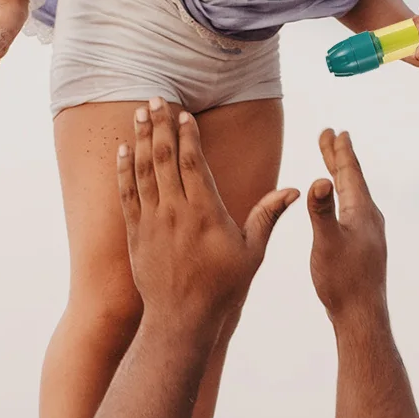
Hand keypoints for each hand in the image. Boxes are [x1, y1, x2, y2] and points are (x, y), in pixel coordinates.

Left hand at [117, 99, 297, 332]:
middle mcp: (176, 211)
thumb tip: (294, 191)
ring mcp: (153, 221)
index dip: (187, 134)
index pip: (194, 161)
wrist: (181, 319)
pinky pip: (128, 194)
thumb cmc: (222, 287)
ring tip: (138, 113)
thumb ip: (268, 216)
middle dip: (159, 125)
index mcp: (206, 212)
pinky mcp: (137, 234)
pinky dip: (124, 170)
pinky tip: (123, 151)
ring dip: (140, 139)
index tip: (184, 113)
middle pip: (164, 158)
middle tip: (155, 99)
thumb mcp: (251, 252)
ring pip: (143, 171)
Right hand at [307, 128, 387, 323]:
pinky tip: (341, 207)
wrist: (361, 315)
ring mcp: (368, 233)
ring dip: (341, 176)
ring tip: (333, 165)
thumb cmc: (343, 281)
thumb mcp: (327, 243)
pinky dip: (343, 198)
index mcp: (362, 212)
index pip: (349, 173)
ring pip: (353, 195)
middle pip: (352, 180)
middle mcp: (369, 218)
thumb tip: (318, 180)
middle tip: (331, 136)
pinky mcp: (363, 247)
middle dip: (338, 158)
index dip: (340, 152)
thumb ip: (322, 211)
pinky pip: (352, 211)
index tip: (335, 131)